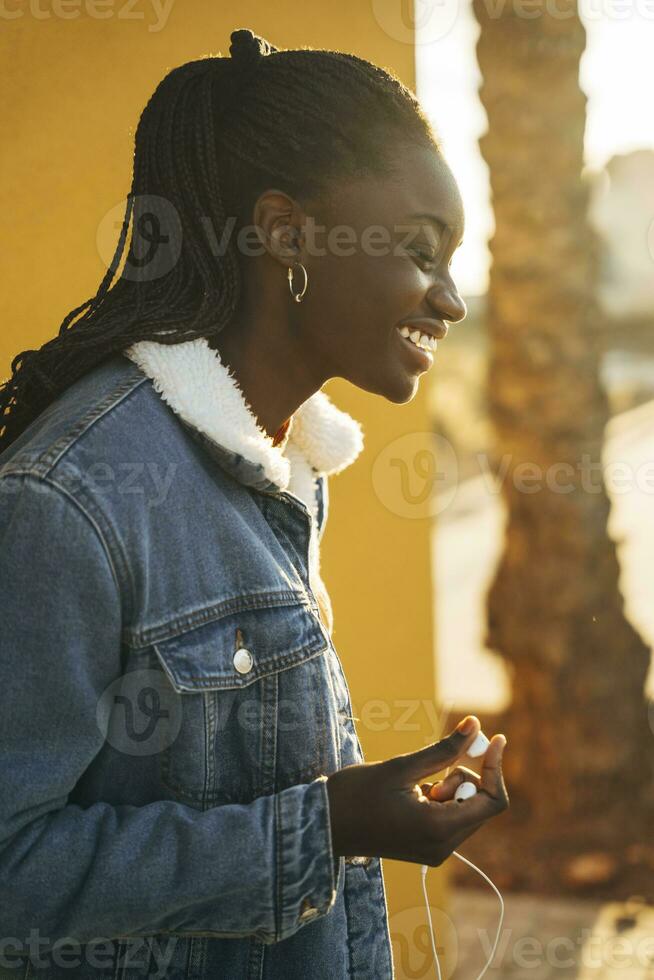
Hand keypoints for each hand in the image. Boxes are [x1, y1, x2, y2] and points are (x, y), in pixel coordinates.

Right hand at [326, 716, 508, 866]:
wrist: (323, 825)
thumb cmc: (356, 794)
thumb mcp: (401, 767)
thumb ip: (443, 749)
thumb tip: (475, 725)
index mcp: (439, 829)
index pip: (492, 801)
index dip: (496, 767)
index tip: (494, 737)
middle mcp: (443, 847)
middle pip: (481, 805)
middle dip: (468, 774)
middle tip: (441, 756)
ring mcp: (435, 851)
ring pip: (466, 810)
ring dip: (452, 787)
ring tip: (416, 783)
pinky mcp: (426, 847)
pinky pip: (451, 818)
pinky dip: (442, 798)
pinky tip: (413, 793)